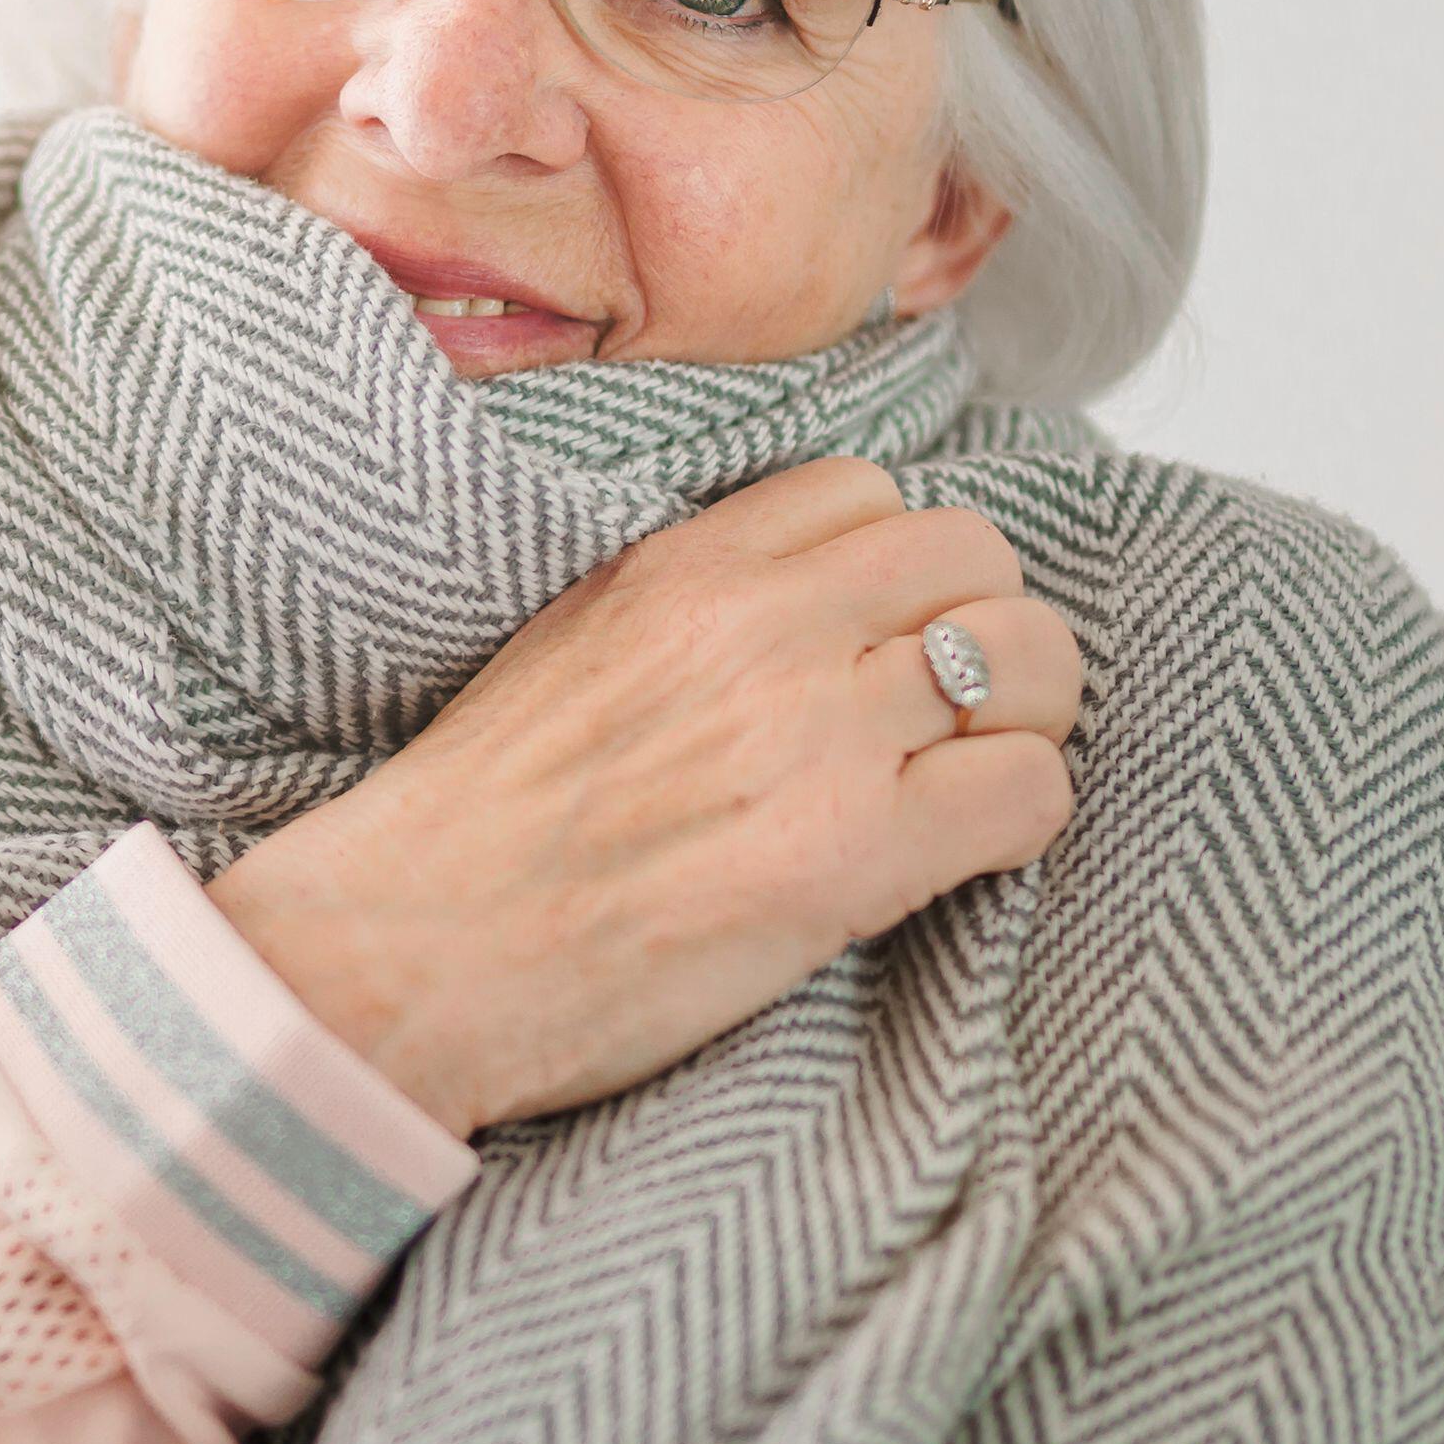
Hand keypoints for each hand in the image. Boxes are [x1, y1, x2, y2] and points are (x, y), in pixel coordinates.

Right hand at [204, 456, 1077, 1137]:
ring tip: (969, 778)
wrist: (409, 952)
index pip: (871, 492)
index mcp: (686, 568)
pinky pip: (1030, 788)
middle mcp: (765, 628)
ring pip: (1034, 659)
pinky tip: (960, 854)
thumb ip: (692, 602)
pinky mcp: (854, 855)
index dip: (897, 567)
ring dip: (1026, 718)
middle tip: (950, 711)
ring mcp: (817, 736)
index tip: (879, 635)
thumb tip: (811, 601)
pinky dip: (1021, 818)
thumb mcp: (573, 644)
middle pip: (978, 553)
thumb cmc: (477, 826)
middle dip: (985, 626)